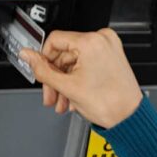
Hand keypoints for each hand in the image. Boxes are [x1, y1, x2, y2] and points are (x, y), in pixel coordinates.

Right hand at [20, 28, 143, 128]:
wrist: (129, 117)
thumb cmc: (109, 103)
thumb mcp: (67, 86)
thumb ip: (42, 70)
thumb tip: (27, 56)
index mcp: (91, 41)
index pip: (54, 40)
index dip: (44, 59)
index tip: (41, 72)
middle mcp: (102, 40)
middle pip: (65, 54)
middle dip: (55, 78)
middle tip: (51, 93)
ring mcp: (109, 48)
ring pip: (75, 62)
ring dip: (65, 82)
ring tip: (62, 100)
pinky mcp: (113, 57)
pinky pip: (87, 64)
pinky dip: (78, 79)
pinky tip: (73, 96)